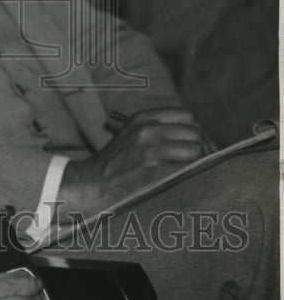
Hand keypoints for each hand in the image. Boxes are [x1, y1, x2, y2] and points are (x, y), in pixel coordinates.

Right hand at [59, 107, 215, 215]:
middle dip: (207, 147)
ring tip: (200, 173)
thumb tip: (193, 138)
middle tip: (207, 162)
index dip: (198, 130)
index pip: (186, 115)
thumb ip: (155, 130)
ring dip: (203, 163)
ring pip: (196, 149)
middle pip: (195, 132)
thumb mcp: (129, 135)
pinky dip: (197, 174)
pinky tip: (193, 182)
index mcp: (142, 118)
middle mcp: (148, 129)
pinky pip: (189, 168)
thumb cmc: (112, 164)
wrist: (91, 184)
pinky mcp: (155, 170)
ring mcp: (151, 149)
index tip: (202, 145)